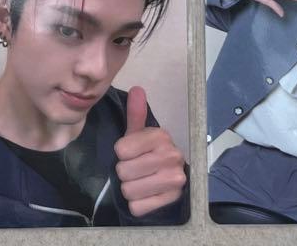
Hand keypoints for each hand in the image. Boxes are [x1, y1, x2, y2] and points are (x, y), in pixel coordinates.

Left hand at [113, 86, 186, 218]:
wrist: (170, 179)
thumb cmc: (148, 153)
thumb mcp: (139, 133)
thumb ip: (136, 113)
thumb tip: (137, 89)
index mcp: (161, 136)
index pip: (121, 150)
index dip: (121, 153)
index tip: (130, 153)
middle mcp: (172, 156)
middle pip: (124, 171)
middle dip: (124, 172)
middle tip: (135, 169)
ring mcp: (175, 180)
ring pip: (129, 190)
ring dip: (129, 189)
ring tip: (139, 182)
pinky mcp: (172, 201)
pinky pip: (138, 207)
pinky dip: (137, 204)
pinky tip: (145, 196)